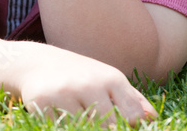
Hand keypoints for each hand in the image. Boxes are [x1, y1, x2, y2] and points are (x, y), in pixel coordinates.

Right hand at [18, 48, 157, 126]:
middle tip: (94, 118)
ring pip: (85, 128)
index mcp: (111, 79)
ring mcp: (65, 94)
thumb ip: (134, 101)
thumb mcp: (108, 80)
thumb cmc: (79, 76)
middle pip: (109, 127)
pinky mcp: (43, 103)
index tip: (119, 124)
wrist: (35, 63)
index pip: (132, 116)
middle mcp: (89, 84)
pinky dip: (62, 125)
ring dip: (82, 125)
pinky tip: (58, 116)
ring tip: (78, 115)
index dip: (128, 126)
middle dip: (102, 126)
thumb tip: (151, 119)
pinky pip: (62, 128)